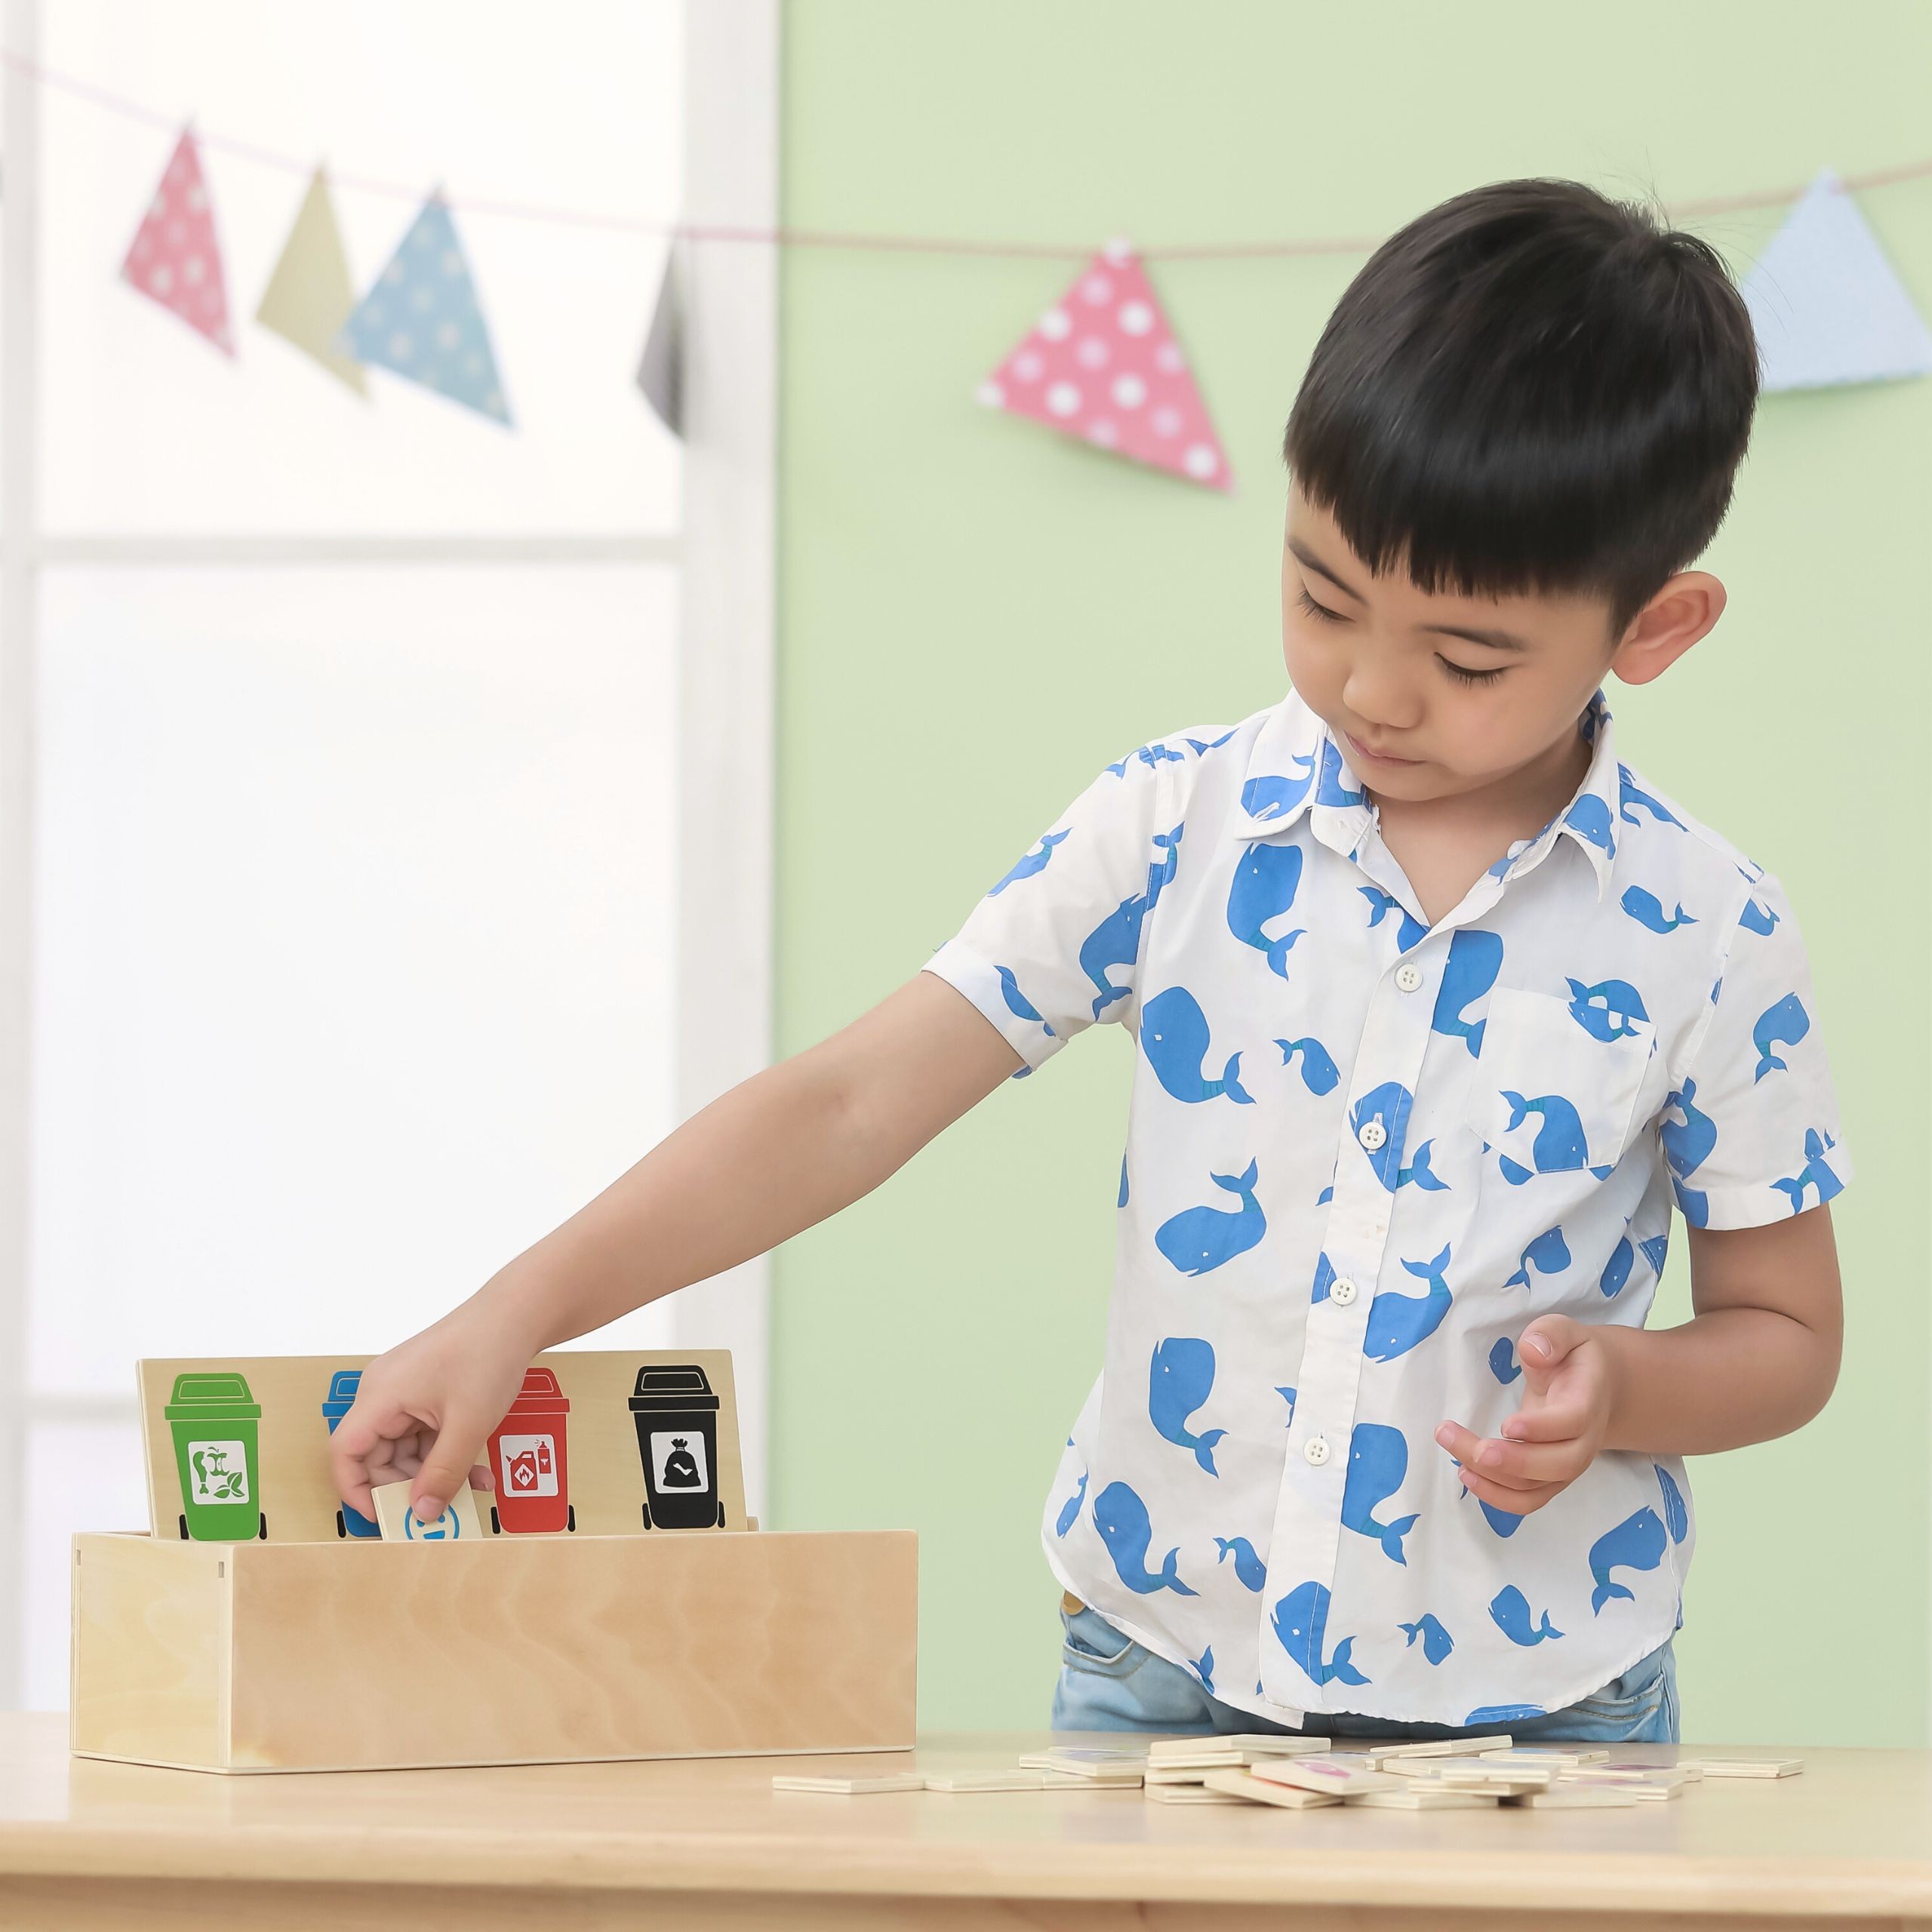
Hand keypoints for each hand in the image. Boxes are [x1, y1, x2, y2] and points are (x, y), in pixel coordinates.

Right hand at [327, 1304, 533, 1522]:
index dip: (356, 1489)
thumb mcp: (469, 1425)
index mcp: (380, 1395)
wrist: (517, 1314)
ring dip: (435, 1471)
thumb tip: (421, 1514)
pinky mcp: (425, 1389)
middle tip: (440, 1508)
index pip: (346, 1451)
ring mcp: (405, 1390)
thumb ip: (443, 1473)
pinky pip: (423, 1432)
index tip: (383, 1517)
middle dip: (408, 1485)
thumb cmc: (488, 1357)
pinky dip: (445, 1452)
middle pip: (377, 1454)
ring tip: (473, 1488)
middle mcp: (384, 1392)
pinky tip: (477, 1468)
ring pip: (405, 1447)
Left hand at [1434, 1314, 1617, 1516]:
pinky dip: (1497, 1496)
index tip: (1507, 1425)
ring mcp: (1568, 1465)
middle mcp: (1584, 1441)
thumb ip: (1551, 1335)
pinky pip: (1528, 1500)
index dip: (1542, 1428)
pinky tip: (1466, 1474)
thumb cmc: (1573, 1357)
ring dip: (1494, 1479)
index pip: (1573, 1422)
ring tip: (1455, 1455)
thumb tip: (1533, 1350)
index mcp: (1588, 1400)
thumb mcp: (1564, 1331)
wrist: (1599, 1388)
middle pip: (1558, 1465)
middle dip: (1513, 1462)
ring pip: (1537, 1487)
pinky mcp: (1550, 1478)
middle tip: (1475, 1449)